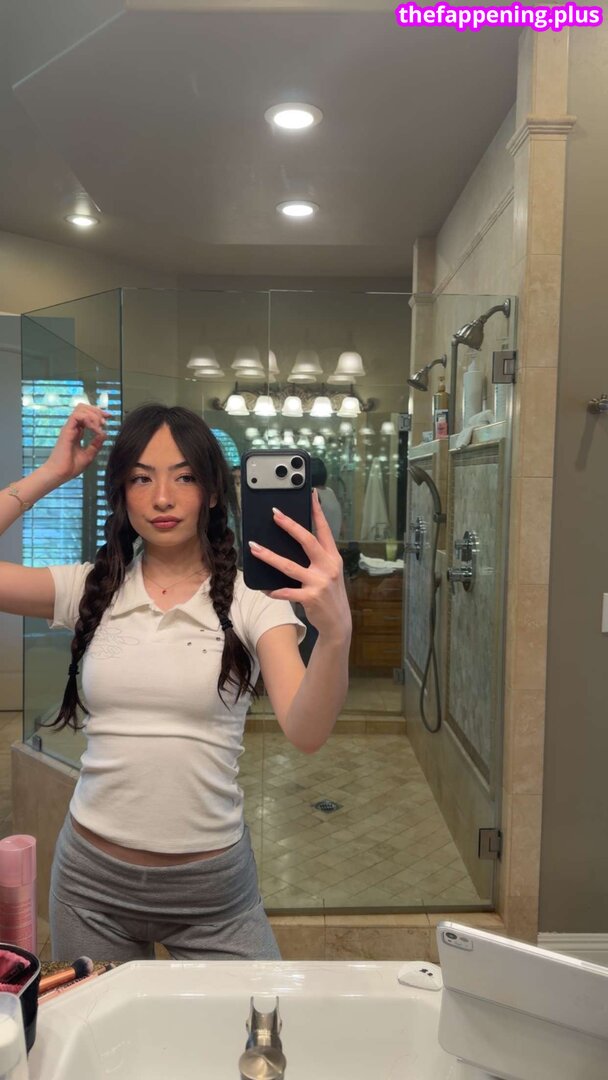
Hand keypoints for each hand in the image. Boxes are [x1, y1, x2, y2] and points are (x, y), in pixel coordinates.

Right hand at [44, 405, 110, 484]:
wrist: (59, 474)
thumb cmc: (70, 467)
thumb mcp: (89, 455)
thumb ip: (96, 444)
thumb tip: (104, 434)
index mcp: (77, 433)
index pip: (86, 415)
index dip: (98, 413)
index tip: (108, 417)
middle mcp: (72, 428)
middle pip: (83, 408)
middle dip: (97, 411)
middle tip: (105, 421)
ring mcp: (69, 428)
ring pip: (81, 409)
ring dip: (94, 415)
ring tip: (100, 426)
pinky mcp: (66, 430)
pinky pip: (78, 416)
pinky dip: (89, 420)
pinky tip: (95, 429)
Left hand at [248, 489, 351, 643]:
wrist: (338, 622)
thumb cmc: (330, 594)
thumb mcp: (330, 572)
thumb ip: (317, 558)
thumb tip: (294, 540)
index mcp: (333, 558)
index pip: (325, 530)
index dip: (318, 512)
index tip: (311, 495)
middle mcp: (328, 567)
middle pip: (307, 541)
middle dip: (290, 526)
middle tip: (274, 514)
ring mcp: (319, 583)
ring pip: (289, 566)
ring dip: (269, 556)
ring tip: (254, 548)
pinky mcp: (310, 598)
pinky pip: (287, 592)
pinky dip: (274, 590)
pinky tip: (264, 588)